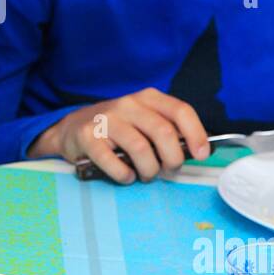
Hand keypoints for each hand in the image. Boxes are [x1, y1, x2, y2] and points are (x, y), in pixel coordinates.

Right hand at [29, 88, 211, 183]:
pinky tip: (126, 176)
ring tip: (146, 175)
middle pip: (164, 132)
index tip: (201, 154)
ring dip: (149, 170)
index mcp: (147, 98)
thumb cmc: (117, 129)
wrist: (72, 129)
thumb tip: (196, 150)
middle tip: (169, 170)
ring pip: (141, 148)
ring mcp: (106, 119)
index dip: (196, 134)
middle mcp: (128, 104)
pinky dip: (124, 175)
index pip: (180, 110)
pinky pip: (113, 161)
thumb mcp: (143, 121)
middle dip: (173, 159)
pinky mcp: (87, 136)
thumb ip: (167, 130)